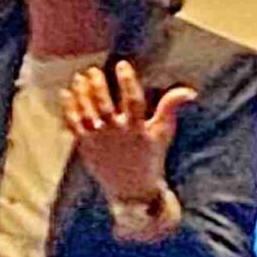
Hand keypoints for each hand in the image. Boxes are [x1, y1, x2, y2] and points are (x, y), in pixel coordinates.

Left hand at [62, 60, 194, 204]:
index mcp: (137, 129)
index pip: (133, 101)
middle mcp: (116, 134)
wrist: (133, 190)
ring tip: (79, 77)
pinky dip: (69, 109)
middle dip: (98, 87)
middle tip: (93, 71)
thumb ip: (171, 108)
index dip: (128, 82)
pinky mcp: (85, 147)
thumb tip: (191, 91)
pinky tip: (66, 93)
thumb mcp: (163, 133)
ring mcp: (99, 141)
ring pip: (87, 114)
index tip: (122, 65)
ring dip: (81, 94)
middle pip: (105, 107)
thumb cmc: (150, 156)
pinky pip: (75, 126)